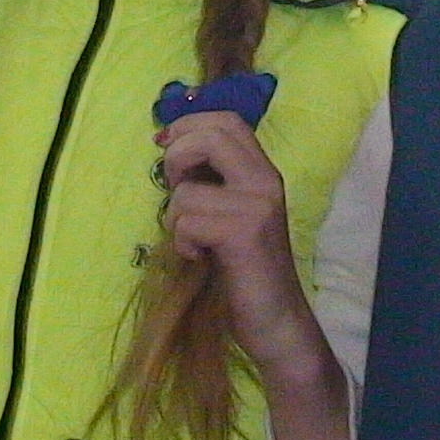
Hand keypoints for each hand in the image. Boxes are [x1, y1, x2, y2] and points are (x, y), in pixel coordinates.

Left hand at [156, 111, 324, 374]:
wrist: (276, 319)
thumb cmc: (245, 268)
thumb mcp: (231, 213)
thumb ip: (214, 181)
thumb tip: (170, 149)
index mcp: (263, 172)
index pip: (228, 121)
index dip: (188, 123)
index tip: (163, 143)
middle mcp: (265, 180)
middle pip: (210, 135)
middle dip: (177, 158)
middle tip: (177, 190)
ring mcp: (257, 205)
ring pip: (186, 190)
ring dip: (175, 219)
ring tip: (195, 241)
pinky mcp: (243, 232)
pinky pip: (186, 222)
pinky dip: (183, 244)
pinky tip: (201, 259)